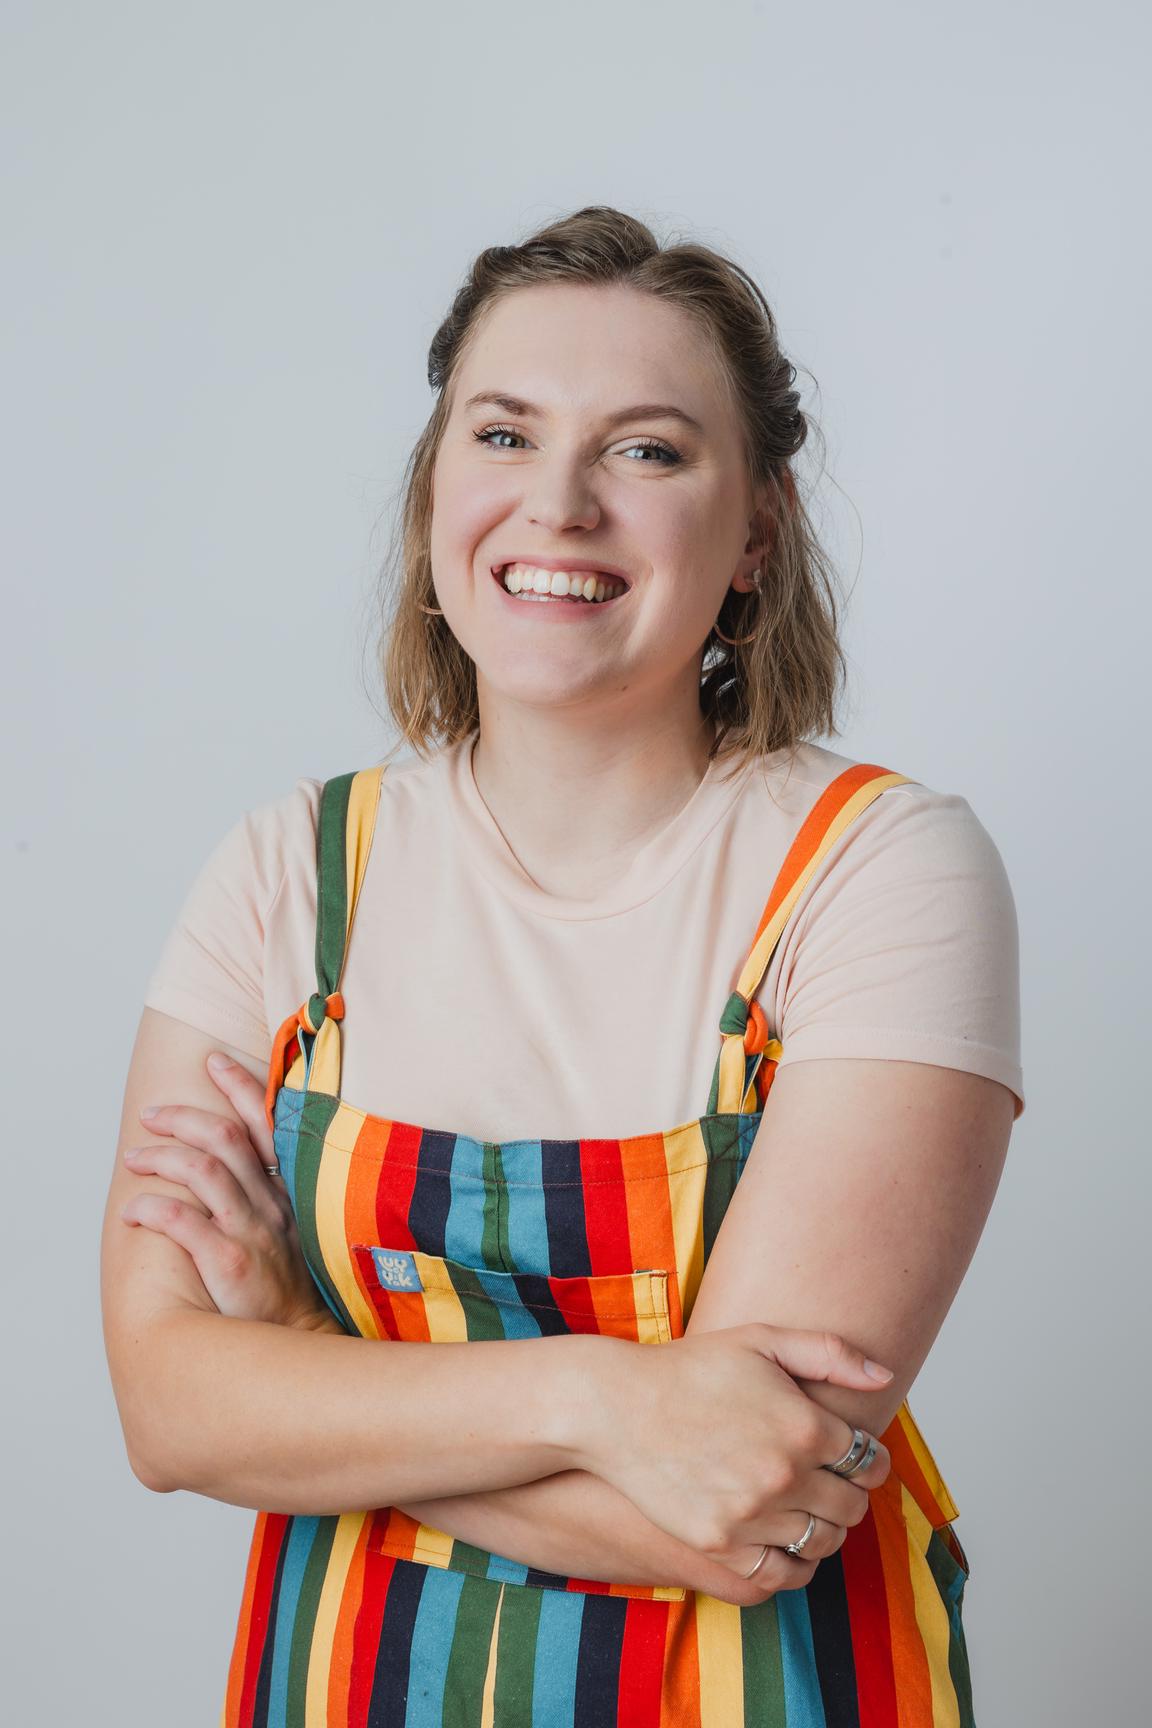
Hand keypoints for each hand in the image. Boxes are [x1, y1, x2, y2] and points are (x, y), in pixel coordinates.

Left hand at [119, 1052, 341, 1333]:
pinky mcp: (229, 1263)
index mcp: (289, 1189)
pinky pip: (183, 1222)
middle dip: (183, 1117)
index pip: (265, 1124)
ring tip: (133, 1159)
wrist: (299, 1341)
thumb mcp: (296, 1228)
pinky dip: (152, 1208)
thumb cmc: (290, 1286)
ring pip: (201, 1171)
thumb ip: (273, 1193)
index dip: (240, 1087)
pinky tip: (134, 1211)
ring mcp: (252, 1232)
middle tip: (151, 1115)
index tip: (213, 1061)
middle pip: (225, 1138)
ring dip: (159, 1157)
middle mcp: (272, 1203)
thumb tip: (234, 1162)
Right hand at [577, 1324, 891, 1594]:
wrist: (616, 1407)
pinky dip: (795, 1565)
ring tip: (809, 1510)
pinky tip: (786, 1542)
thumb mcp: (761, 1340)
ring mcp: (752, 1516)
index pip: (869, 1459)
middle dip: (851, 1494)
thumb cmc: (690, 1368)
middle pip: (851, 1507)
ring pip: (822, 1543)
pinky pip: (781, 1574)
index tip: (856, 1456)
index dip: (868, 1458)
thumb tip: (885, 1376)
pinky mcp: (719, 1545)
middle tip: (833, 1483)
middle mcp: (785, 1475)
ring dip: (825, 1529)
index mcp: (804, 1425)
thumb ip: (829, 1353)